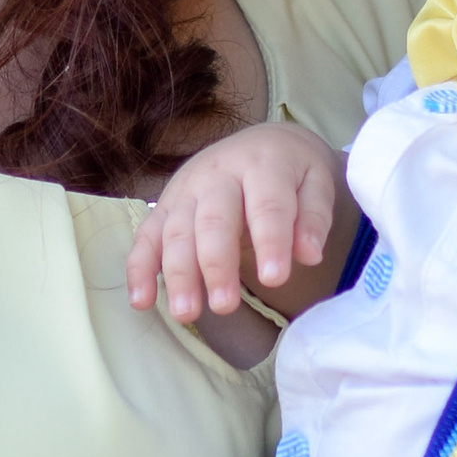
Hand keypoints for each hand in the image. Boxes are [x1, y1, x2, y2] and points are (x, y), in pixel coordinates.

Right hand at [127, 121, 343, 325]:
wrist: (262, 143)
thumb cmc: (292, 173)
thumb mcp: (316, 183)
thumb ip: (314, 217)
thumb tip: (309, 254)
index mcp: (262, 164)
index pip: (267, 206)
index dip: (271, 242)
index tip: (275, 279)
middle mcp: (218, 174)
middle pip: (214, 220)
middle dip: (217, 264)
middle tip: (225, 306)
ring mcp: (186, 189)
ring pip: (177, 232)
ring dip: (178, 274)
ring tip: (186, 314)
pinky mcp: (165, 205)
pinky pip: (147, 237)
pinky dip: (139, 268)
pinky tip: (141, 301)